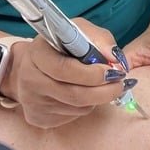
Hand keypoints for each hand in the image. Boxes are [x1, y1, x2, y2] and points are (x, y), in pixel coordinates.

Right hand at [0, 19, 126, 127]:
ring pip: (77, 107)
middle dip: (104, 91)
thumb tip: (116, 59)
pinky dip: (86, 106)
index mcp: (37, 53)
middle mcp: (30, 79)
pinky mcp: (38, 118)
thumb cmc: (60, 46)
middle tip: (120, 84)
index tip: (113, 71)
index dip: (92, 74)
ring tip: (103, 85)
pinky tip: (84, 93)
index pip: (65, 69)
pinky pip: (72, 116)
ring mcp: (33, 102)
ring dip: (97, 98)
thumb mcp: (79, 31)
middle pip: (74, 94)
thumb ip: (100, 39)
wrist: (31, 66)